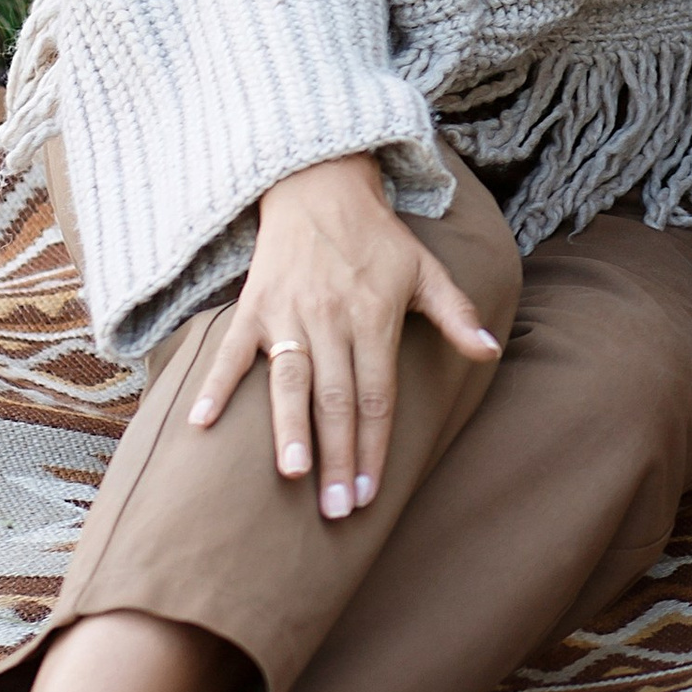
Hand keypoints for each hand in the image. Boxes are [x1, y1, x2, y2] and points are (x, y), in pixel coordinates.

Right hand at [186, 153, 501, 519]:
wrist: (322, 182)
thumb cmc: (378, 237)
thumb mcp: (426, 269)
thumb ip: (457, 314)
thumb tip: (489, 354)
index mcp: (374, 317)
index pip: (376, 395)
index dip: (373, 446)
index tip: (369, 495)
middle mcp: (331, 318)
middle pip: (336, 399)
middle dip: (337, 456)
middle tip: (335, 509)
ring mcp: (289, 312)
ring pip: (289, 380)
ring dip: (288, 428)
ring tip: (291, 474)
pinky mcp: (254, 304)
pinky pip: (232, 351)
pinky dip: (215, 385)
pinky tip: (202, 425)